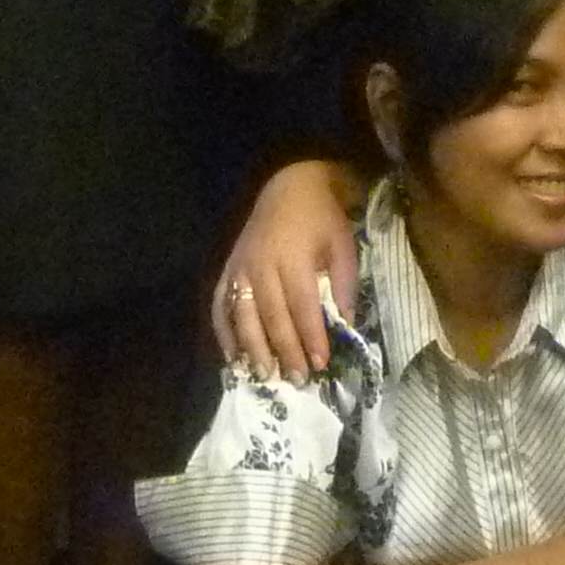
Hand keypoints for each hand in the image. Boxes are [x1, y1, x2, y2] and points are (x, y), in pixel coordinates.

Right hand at [212, 158, 367, 377]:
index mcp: (293, 258)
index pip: (302, 306)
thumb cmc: (321, 218)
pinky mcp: (227, 271)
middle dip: (285, 351)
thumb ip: (345, 284)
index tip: (320, 364)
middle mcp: (262, 266)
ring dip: (253, 349)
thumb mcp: (343, 245)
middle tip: (296, 379)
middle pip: (272, 317)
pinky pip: (219, 307)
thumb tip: (345, 324)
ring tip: (265, 375)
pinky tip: (232, 357)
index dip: (311, 337)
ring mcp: (240, 269)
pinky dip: (224, 334)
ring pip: (243, 317)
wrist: (288, 185)